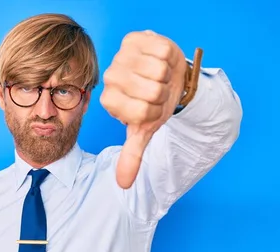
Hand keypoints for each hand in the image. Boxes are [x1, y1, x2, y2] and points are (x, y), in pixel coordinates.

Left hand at [100, 30, 187, 188]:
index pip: (142, 113)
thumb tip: (123, 184)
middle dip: (162, 95)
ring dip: (166, 76)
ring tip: (158, 76)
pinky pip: (162, 52)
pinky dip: (169, 58)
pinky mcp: (136, 38)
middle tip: (155, 91)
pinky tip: (159, 60)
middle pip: (152, 92)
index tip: (150, 108)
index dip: (155, 112)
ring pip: (158, 72)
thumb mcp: (144, 130)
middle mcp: (110, 77)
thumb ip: (132, 156)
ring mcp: (121, 56)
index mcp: (110, 102)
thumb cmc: (153, 103)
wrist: (166, 75)